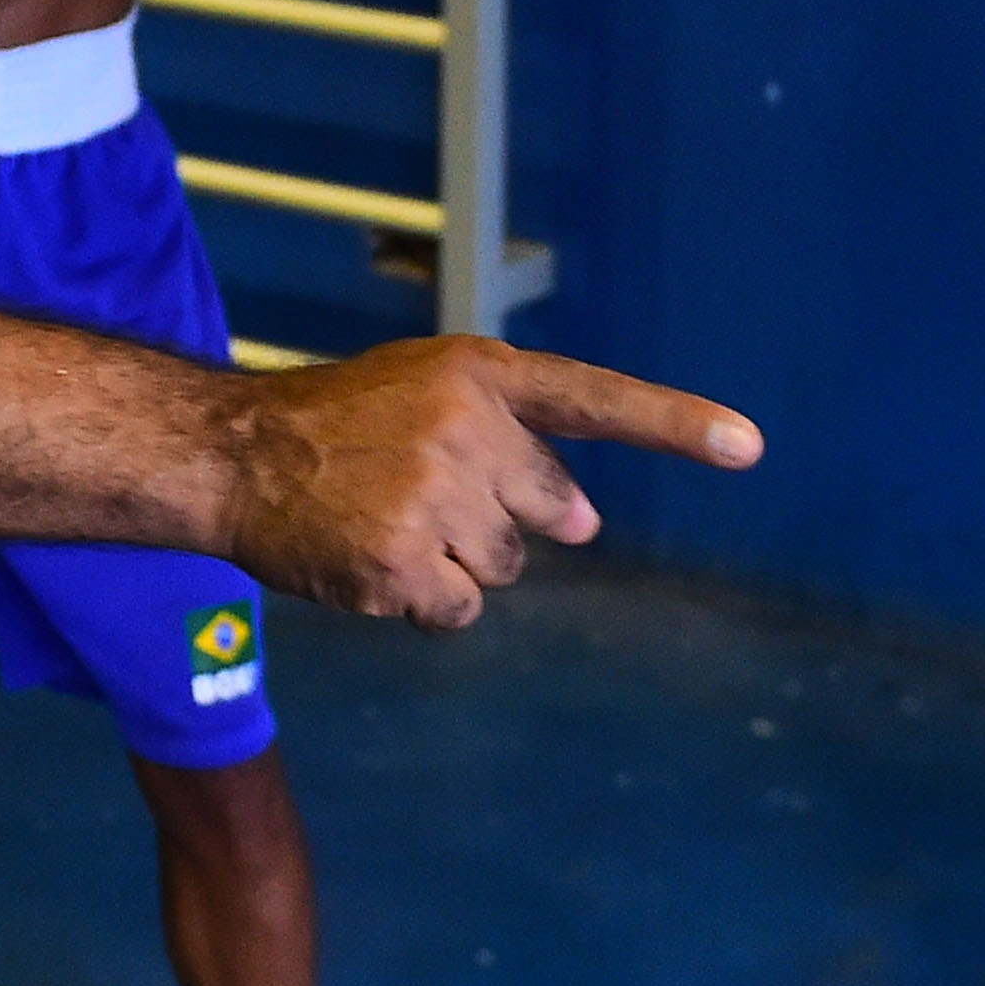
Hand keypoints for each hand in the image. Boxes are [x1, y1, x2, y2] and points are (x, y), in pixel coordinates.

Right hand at [221, 338, 760, 629]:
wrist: (235, 453)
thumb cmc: (338, 426)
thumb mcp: (428, 401)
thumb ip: (515, 447)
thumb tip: (589, 524)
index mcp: (481, 375)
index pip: (594, 399)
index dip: (676, 424)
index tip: (749, 446)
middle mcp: (467, 431)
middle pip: (547, 515)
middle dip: (499, 520)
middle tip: (420, 495)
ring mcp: (433, 499)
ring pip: (504, 569)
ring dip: (457, 563)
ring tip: (387, 522)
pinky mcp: (401, 564)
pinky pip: (458, 611)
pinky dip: (424, 602)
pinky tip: (373, 564)